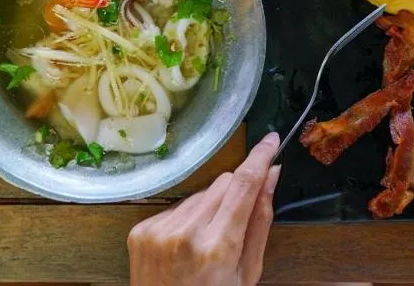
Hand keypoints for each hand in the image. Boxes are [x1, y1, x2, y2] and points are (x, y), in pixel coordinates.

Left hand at [128, 133, 280, 285]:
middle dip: (236, 193)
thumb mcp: (248, 272)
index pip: (243, 185)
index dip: (259, 158)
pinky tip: (185, 246)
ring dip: (210, 208)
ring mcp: (158, 230)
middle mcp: (184, 233)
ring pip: (200, 193)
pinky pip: (176, 206)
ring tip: (207, 242)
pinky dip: (187, 219)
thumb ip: (260, 221)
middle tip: (236, 224)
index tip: (271, 140)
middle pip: (223, 183)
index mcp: (217, 247)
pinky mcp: (141, 230)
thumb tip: (271, 175)